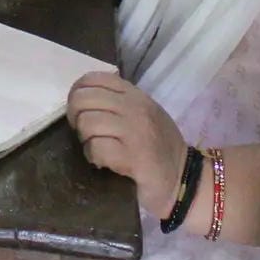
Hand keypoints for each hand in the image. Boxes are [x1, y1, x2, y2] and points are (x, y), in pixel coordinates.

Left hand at [67, 71, 186, 219]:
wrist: (184, 180)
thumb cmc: (159, 148)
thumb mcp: (142, 115)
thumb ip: (117, 102)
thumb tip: (81, 99)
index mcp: (135, 95)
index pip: (93, 79)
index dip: (77, 93)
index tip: (81, 111)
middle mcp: (135, 108)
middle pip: (83, 99)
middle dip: (76, 118)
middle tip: (85, 133)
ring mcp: (135, 131)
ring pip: (87, 122)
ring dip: (85, 140)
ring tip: (97, 148)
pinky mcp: (133, 157)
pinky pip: (96, 148)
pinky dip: (93, 157)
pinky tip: (103, 162)